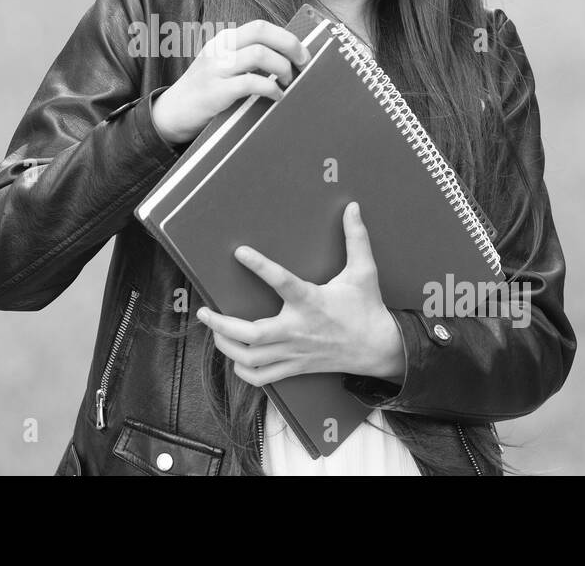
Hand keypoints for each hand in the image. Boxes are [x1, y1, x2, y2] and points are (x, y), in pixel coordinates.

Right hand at [150, 20, 310, 145]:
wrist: (171, 114)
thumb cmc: (204, 92)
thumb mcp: (221, 67)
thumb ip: (245, 60)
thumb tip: (286, 60)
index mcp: (223, 41)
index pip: (260, 26)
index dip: (286, 37)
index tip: (302, 53)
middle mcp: (219, 49)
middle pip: (261, 33)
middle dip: (290, 46)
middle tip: (303, 64)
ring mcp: (216, 69)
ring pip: (259, 54)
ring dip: (282, 68)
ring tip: (288, 82)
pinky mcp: (216, 92)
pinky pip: (251, 83)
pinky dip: (271, 89)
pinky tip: (276, 97)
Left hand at [195, 202, 404, 384]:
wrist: (380, 349)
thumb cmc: (367, 308)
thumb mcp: (364, 271)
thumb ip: (356, 238)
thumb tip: (353, 207)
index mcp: (311, 301)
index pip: (282, 281)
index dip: (260, 266)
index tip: (239, 251)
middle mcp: (298, 329)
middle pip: (252, 334)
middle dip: (222, 324)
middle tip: (204, 311)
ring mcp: (295, 352)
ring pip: (251, 359)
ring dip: (226, 346)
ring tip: (214, 331)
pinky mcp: (296, 367)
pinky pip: (263, 377)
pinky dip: (244, 371)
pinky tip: (235, 358)